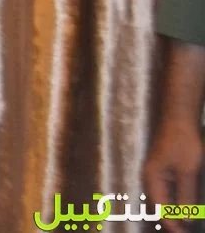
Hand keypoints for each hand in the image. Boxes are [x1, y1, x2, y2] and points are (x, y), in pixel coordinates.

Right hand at [144, 114, 203, 232]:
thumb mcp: (187, 172)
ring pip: (165, 200)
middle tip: (184, 232)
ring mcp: (159, 174)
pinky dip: (178, 201)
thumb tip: (185, 219)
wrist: (180, 119)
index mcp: (152, 179)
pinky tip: (187, 207)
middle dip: (172, 220)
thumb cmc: (182, 142)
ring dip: (175, 211)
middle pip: (160, 206)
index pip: (160, 209)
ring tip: (187, 224)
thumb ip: (186, 196)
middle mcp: (152, 178)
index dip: (172, 224)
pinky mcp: (166, 170)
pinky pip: (170, 191)